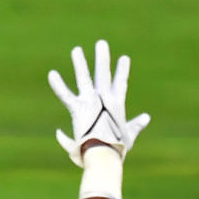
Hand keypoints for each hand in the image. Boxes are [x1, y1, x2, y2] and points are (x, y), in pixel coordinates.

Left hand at [49, 39, 150, 165]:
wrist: (105, 154)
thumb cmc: (116, 149)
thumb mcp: (130, 135)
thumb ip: (137, 125)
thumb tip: (146, 118)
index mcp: (117, 104)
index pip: (120, 84)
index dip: (122, 71)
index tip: (124, 58)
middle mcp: (104, 99)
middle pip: (103, 74)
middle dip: (102, 59)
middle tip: (101, 43)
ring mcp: (91, 102)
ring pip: (84, 78)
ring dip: (80, 63)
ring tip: (76, 50)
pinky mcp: (78, 109)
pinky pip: (65, 95)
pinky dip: (58, 86)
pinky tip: (52, 74)